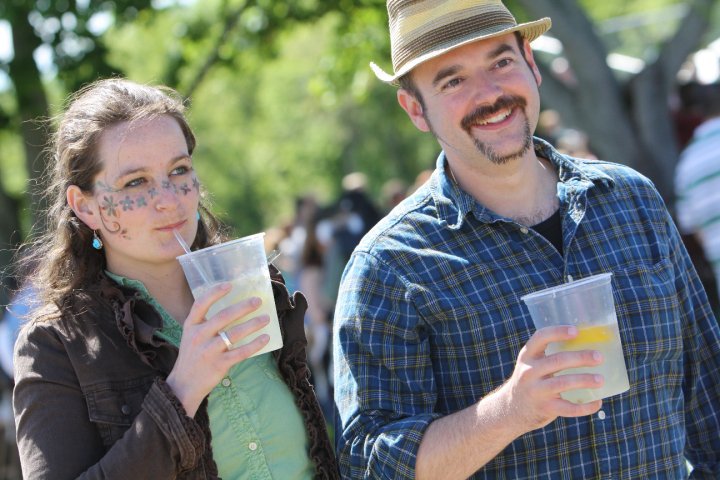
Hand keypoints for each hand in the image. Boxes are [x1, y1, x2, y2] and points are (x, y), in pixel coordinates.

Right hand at [166, 283, 270, 416]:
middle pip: (223, 316)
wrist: (183, 385)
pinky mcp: (219, 364)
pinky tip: (265, 338)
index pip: (200, 304)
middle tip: (258, 301)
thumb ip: (205, 324)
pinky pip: (241, 352)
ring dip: (253, 324)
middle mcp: (198, 336)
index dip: (215, 293)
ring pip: (234, 334)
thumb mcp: (191, 336)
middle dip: (243, 307)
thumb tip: (233, 309)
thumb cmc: (192, 357)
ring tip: (266, 319)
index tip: (229, 285)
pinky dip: (254, 344)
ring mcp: (208, 351)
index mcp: (191, 326)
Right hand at [497, 326, 603, 433]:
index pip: (540, 338)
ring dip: (584, 380)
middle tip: (599, 357)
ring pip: (563, 383)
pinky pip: (568, 407)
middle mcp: (529, 371)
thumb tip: (590, 346)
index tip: (576, 331)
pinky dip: (585, 406)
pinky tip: (598, 401)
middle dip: (580, 358)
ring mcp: (536, 391)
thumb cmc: (532, 380)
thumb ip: (552, 356)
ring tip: (601, 379)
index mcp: (528, 356)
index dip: (558, 332)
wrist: (513, 408)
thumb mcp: (533, 364)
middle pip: (558, 361)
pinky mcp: (545, 408)